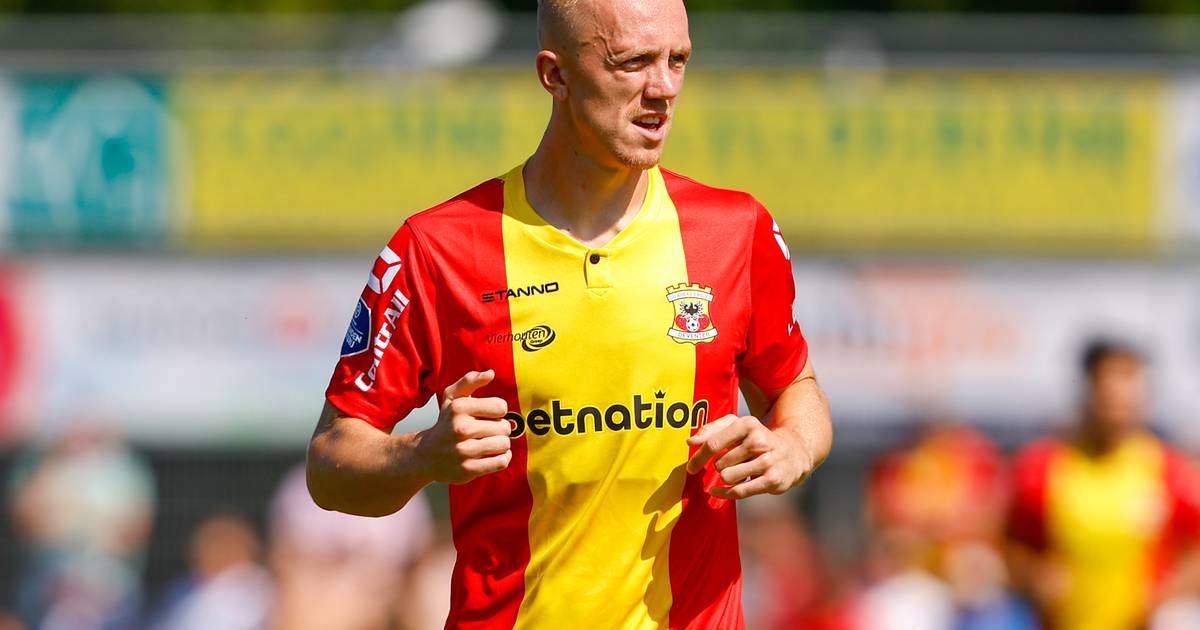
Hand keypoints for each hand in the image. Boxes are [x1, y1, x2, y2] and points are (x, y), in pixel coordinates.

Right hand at [416, 370, 511, 483]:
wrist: (426, 455)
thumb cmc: (445, 423)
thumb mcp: (452, 398)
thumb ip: (470, 381)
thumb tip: (490, 373)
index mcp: (459, 408)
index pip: (501, 407)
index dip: (499, 411)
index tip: (490, 415)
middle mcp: (460, 429)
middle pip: (504, 427)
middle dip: (501, 429)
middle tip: (489, 431)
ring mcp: (463, 451)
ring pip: (504, 444)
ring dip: (502, 444)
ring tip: (491, 443)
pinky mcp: (468, 470)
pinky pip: (501, 462)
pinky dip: (503, 458)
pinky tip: (493, 455)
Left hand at [685, 414, 813, 498]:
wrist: (794, 453)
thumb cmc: (757, 439)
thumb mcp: (738, 426)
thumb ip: (712, 430)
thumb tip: (690, 441)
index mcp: (747, 424)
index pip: (713, 443)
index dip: (698, 457)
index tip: (691, 467)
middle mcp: (759, 441)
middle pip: (720, 463)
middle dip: (719, 466)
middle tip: (729, 464)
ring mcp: (767, 461)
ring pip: (728, 477)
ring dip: (726, 478)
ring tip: (736, 472)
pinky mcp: (772, 480)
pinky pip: (738, 491)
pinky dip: (724, 493)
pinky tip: (718, 490)